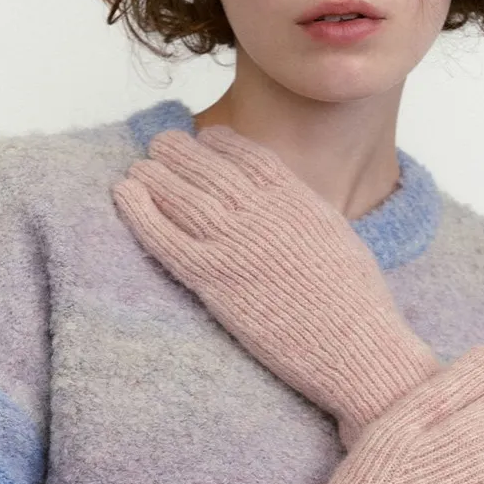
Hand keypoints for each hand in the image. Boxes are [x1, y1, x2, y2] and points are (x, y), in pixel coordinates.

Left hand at [111, 124, 440, 447]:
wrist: (357, 344)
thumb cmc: (358, 303)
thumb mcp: (336, 238)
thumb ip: (304, 216)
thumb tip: (288, 210)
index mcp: (296, 197)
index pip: (248, 155)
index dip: (221, 144)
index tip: (206, 139)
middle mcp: (261, 211)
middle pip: (208, 168)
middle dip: (181, 152)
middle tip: (160, 145)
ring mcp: (234, 243)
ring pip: (181, 195)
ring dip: (155, 175)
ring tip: (139, 167)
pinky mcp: (213, 279)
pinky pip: (165, 238)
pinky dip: (140, 211)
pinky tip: (125, 193)